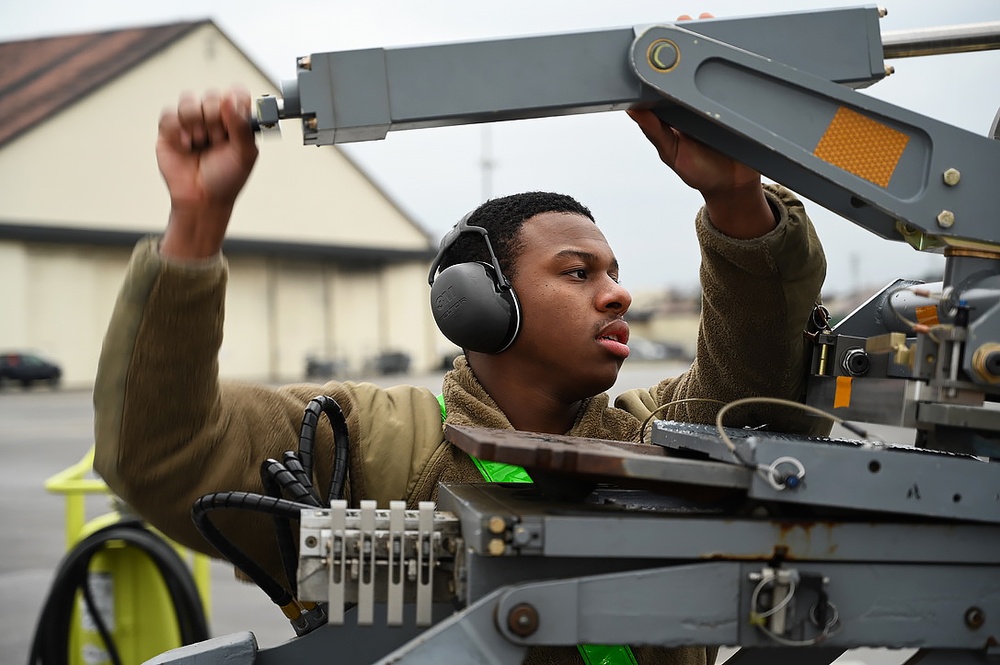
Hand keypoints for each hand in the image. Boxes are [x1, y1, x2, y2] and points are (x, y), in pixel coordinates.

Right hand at [157, 89, 258, 257]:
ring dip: (195, 123)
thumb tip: (230, 99)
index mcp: (235, 120)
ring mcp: (191, 122)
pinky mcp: (170, 129)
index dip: (234, 100)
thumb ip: (242, 126)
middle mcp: (213, 117)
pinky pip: (169, 114)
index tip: (234, 116)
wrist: (202, 200)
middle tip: (217, 139)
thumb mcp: (245, 154)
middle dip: (215, 119)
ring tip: (200, 142)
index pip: (236, 93)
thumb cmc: (226, 179)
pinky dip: (178, 130)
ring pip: (188, 100)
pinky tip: (185, 146)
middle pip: (211, 95)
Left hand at [625, 12, 774, 238]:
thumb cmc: (699, 171)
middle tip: (688, 21)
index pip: (664, 77)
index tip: (657, 35)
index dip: (660, 56)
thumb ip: (655, 131)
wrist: (734, 187)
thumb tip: (634, 109)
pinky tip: (736, 41)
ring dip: (712, 41)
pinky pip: (735, 79)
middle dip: (689, 38)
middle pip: (690, 64)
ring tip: (708, 22)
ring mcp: (716, 99)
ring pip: (712, 66)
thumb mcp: (672, 153)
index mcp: (674, 109)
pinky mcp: (738, 103)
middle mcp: (694, 99)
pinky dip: (735, 61)